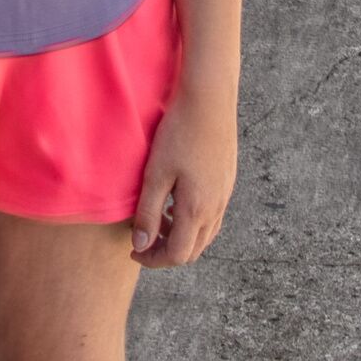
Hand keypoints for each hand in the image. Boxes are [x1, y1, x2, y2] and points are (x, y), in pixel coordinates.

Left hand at [131, 88, 236, 266]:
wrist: (209, 100)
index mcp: (197, 210)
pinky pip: (212, 217)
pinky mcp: (227, 182)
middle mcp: (216, 208)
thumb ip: (148, 213)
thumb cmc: (179, 133)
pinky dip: (193, 222)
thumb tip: (141, 246)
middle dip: (167, 253)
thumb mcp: (156, 174)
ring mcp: (225, 195)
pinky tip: (177, 203)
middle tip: (143, 241)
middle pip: (194, 250)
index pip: (178, 255)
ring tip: (158, 220)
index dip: (154, 260)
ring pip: (205, 235)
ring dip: (181, 237)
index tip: (133, 252)